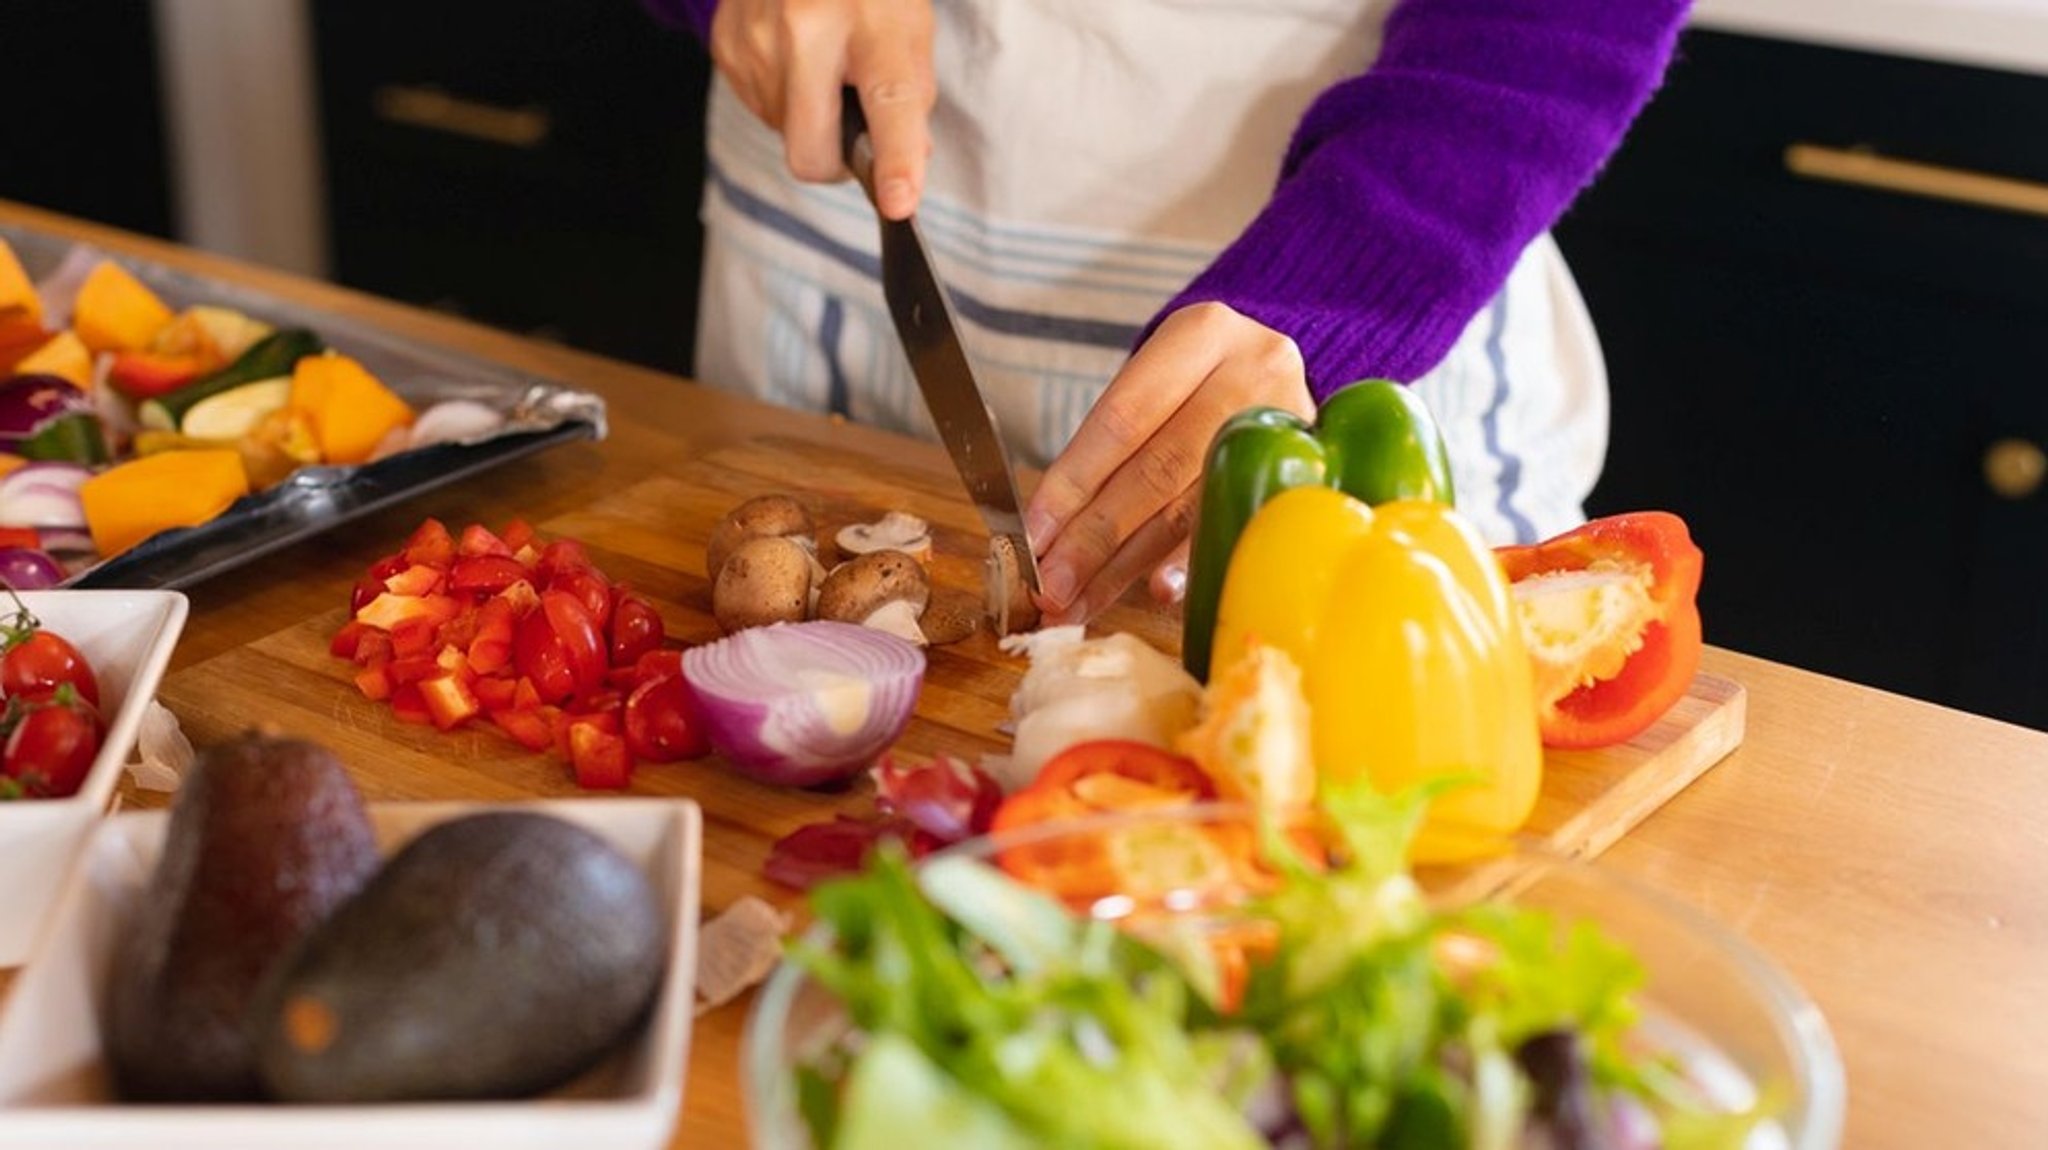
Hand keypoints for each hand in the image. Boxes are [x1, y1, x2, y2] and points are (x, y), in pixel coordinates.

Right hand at [709, 0, 935, 219]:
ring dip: (808, 118)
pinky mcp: (726, 45)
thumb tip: (905, 161)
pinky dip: (782, 96)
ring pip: (784, 133)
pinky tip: (792, 55)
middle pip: (810, 150)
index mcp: (870, 21)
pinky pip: (759, 108)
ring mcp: (757, 39)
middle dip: (834, 162)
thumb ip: (913, 96)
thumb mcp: (909, 24)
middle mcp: (806, 29)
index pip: (889, 101)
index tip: (897, 202)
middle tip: (853, 132)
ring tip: (821, 64)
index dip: (895, 159)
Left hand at [1025, 302, 1313, 625]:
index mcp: (1203, 334)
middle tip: (1050, 585)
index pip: (1123, 419)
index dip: (1073, 483)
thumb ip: (1110, 448)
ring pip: (1191, 509)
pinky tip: (1157, 593)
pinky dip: (1188, 565)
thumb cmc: (1198, 383)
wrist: (1278, 371)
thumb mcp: (1157, 383)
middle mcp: (1254, 371)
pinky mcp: (1308, 475)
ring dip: (1128, 565)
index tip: (1032, 536)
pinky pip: (1233, 529)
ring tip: (1081, 601)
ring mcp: (1290, 426)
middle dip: (1095, 537)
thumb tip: (1049, 536)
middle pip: (1158, 470)